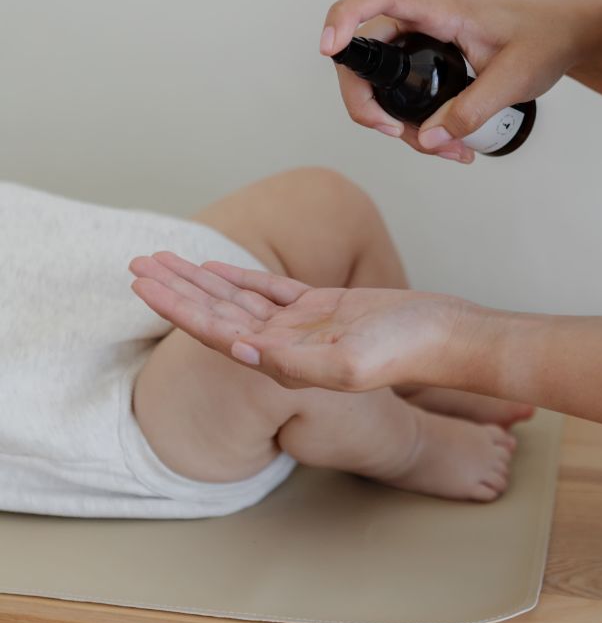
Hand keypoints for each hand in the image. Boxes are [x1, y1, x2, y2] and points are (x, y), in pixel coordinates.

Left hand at [129, 251, 463, 391]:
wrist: (445, 336)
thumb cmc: (406, 350)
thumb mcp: (349, 360)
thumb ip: (295, 361)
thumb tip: (240, 349)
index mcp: (286, 360)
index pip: (218, 332)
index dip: (179, 309)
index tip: (145, 287)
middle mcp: (285, 344)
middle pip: (217, 313)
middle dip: (175, 290)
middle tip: (135, 266)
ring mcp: (301, 324)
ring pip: (236, 298)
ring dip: (198, 280)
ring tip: (161, 261)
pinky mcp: (320, 305)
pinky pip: (268, 288)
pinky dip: (238, 276)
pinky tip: (211, 267)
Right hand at [320, 0, 590, 159]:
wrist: (570, 33)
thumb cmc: (547, 39)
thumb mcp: (514, 78)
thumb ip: (471, 110)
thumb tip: (429, 139)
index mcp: (442, 8)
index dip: (345, 18)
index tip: (330, 50)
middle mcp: (425, 18)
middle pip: (367, 49)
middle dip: (366, 98)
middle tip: (392, 132)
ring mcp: (425, 39)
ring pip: (385, 77)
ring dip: (397, 119)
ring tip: (443, 150)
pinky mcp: (432, 58)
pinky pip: (405, 87)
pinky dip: (416, 119)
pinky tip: (445, 141)